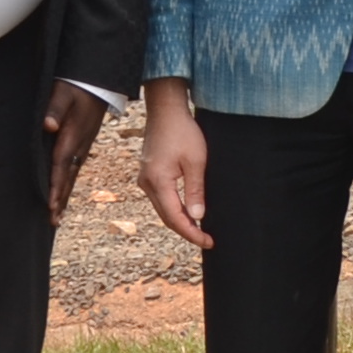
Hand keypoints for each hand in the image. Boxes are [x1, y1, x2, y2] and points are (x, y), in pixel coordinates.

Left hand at [41, 90, 110, 217]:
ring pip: (73, 174)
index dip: (55, 184)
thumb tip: (48, 125)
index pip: (61, 164)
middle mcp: (80, 143)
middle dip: (61, 199)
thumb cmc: (78, 84)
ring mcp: (84, 144)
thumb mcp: (64, 91)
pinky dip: (69, 182)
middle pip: (68, 176)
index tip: (50, 204)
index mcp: (73, 133)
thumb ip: (54, 108)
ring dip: (65, 195)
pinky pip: (76, 167)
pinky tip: (65, 190)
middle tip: (53, 220)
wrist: (100, 79)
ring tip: (58, 215)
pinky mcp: (84, 142)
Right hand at [137, 83, 211, 251]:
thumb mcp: (196, 161)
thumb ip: (195, 190)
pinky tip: (187, 211)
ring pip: (163, 209)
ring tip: (200, 229)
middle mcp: (147, 184)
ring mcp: (145, 179)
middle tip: (207, 239)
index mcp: (158, 182)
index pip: (175, 218)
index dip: (191, 233)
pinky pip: (161, 199)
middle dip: (186, 230)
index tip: (208, 241)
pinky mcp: (148, 174)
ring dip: (180, 220)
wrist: (166, 111)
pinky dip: (173, 208)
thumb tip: (197, 217)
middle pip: (166, 217)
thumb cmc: (183, 132)